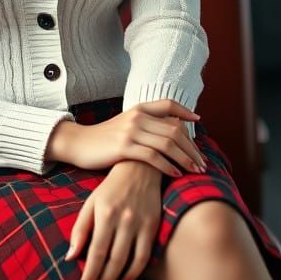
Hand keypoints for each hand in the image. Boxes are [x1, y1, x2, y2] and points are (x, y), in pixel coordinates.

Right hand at [47, 98, 206, 176]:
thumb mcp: (125, 125)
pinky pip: (153, 157)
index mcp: (138, 109)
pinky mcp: (124, 147)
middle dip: (192, 148)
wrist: (78, 143)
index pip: (168, 104)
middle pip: (175, 130)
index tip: (198, 121)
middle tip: (203, 163)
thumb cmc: (104, 138)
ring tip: (196, 171)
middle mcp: (137, 117)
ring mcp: (130, 132)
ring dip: (185, 159)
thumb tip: (170, 130)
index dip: (185, 112)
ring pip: (167, 144)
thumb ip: (145, 124)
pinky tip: (176, 174)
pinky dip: (168, 167)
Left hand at [65, 160, 162, 279]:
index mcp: (104, 213)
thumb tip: (70, 257)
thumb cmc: (110, 188)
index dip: (89, 275)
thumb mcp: (90, 203)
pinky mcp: (154, 225)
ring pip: (130, 260)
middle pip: (112, 260)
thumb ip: (80, 230)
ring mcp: (140, 223)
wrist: (140, 168)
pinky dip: (136, 270)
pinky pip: (146, 254)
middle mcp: (124, 219)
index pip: (95, 252)